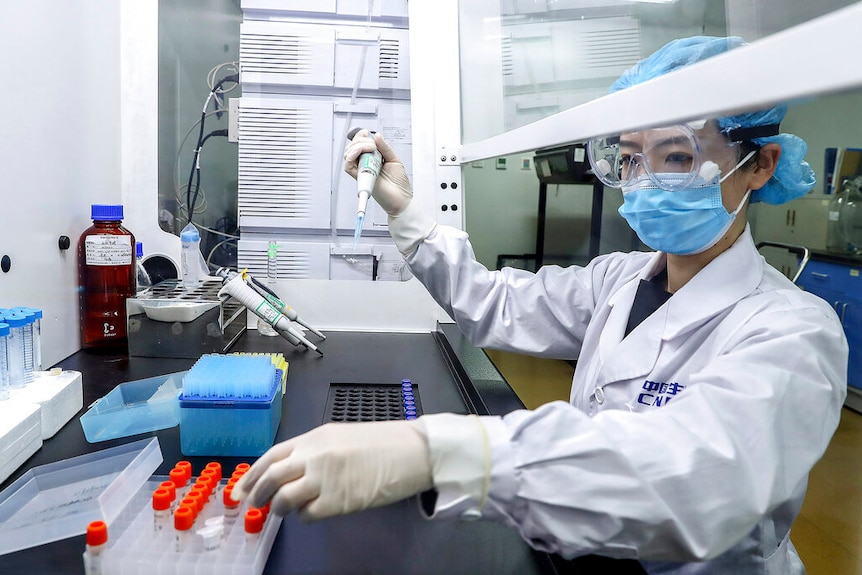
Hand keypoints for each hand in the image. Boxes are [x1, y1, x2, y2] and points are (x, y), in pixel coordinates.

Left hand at [231, 420, 432, 520]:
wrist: (411, 452)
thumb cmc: (381, 443)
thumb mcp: (340, 436)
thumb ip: (313, 450)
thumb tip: (290, 469)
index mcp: (314, 438)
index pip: (272, 456)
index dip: (252, 474)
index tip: (241, 488)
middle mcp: (315, 456)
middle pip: (272, 476)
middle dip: (257, 493)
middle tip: (253, 503)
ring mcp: (325, 479)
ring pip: (284, 498)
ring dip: (278, 507)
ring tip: (281, 510)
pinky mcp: (338, 501)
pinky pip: (307, 514)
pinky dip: (303, 516)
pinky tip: (311, 511)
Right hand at [343, 130, 412, 215]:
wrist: (401, 199)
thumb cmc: (399, 184)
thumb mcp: (394, 160)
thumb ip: (385, 148)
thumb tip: (376, 136)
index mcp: (373, 159)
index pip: (360, 145)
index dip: (360, 137)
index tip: (366, 132)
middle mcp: (365, 164)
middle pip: (352, 148)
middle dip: (361, 140)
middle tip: (373, 145)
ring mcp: (361, 171)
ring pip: (348, 155)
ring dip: (358, 147)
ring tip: (372, 149)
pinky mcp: (359, 178)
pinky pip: (348, 166)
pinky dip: (352, 156)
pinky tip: (362, 154)